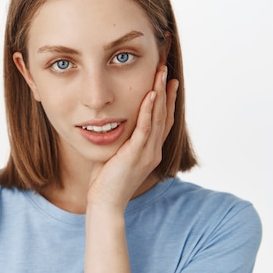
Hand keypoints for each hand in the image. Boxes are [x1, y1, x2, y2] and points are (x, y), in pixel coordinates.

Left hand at [87, 65, 178, 210]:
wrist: (105, 203)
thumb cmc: (106, 181)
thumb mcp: (115, 155)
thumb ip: (119, 139)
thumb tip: (112, 123)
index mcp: (150, 151)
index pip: (162, 121)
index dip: (166, 100)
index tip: (167, 81)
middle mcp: (153, 150)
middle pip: (164, 115)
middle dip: (165, 90)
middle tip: (165, 69)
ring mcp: (147, 153)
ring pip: (157, 118)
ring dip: (159, 94)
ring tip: (161, 74)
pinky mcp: (136, 154)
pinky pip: (145, 128)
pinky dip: (148, 110)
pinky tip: (151, 95)